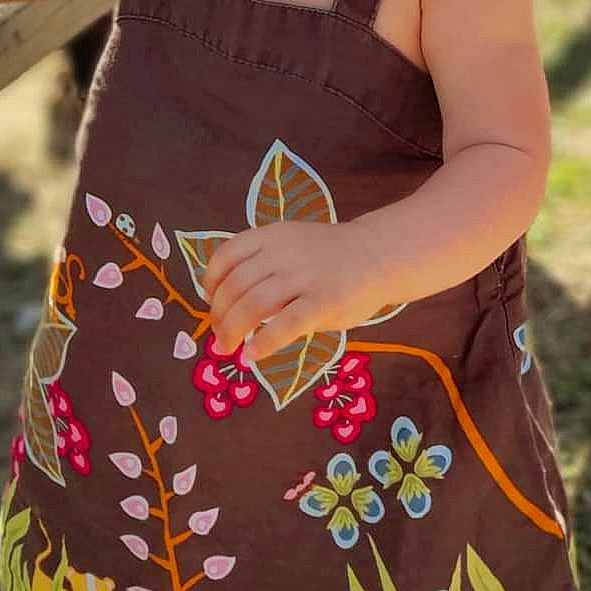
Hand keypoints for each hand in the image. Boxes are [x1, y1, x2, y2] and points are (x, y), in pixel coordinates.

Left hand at [200, 221, 385, 365]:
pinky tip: (253, 355)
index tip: (210, 301)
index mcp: (272, 236)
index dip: (211, 282)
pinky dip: (263, 343)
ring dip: (233, 332)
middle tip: (220, 336)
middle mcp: (282, 254)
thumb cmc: (332, 256)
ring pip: (253, 306)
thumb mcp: (292, 243)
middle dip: (220, 316)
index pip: (226, 256)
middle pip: (235, 287)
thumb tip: (227, 299)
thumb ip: (264, 262)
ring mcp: (303, 278)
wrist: (379, 254)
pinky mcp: (322, 303)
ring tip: (229, 349)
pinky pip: (284, 325)